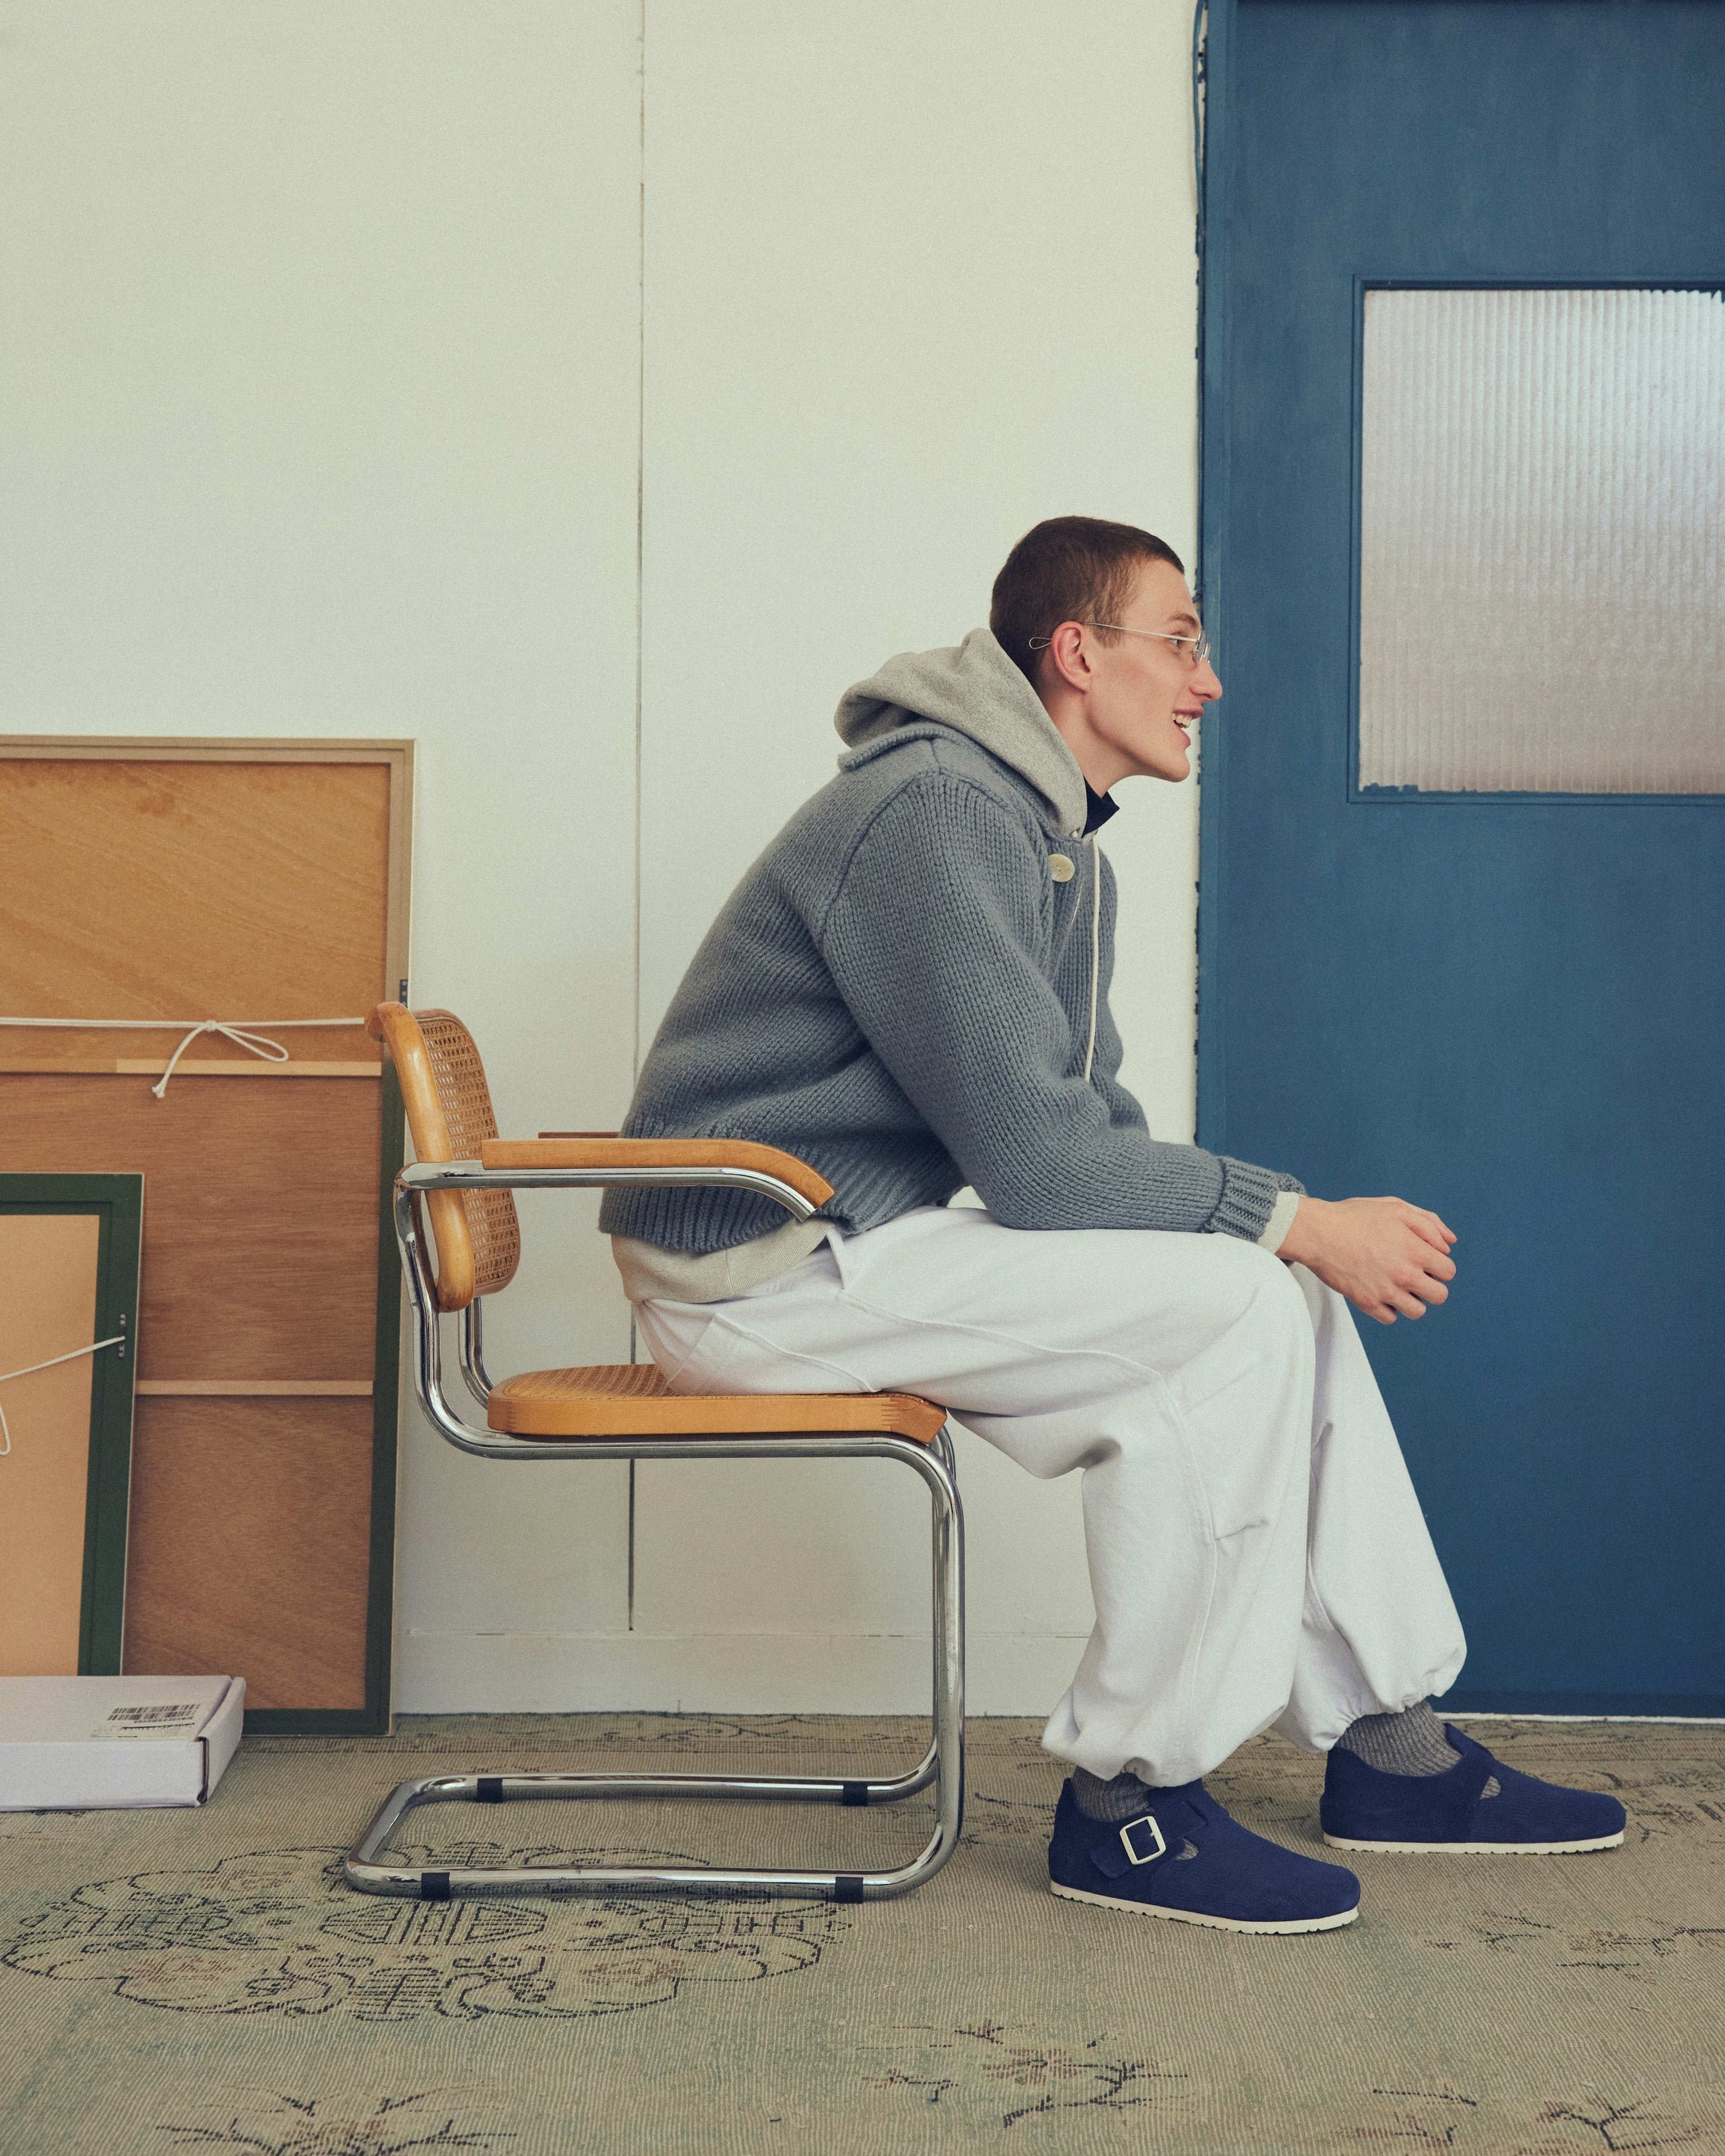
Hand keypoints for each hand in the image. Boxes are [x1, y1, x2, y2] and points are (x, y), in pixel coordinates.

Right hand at [1277, 1195, 1456, 1324]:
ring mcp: (1386, 1291)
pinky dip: (1389, 1309)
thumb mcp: (1396, 1208)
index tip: (1425, 1260)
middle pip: (1439, 1296)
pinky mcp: (1366, 1303)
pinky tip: (1380, 1292)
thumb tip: (1449, 1244)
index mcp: (1416, 1250)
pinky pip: (1390, 1319)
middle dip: (1431, 1286)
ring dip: (1412, 1300)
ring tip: (1397, 1286)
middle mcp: (1404, 1274)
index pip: (1449, 1271)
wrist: (1318, 1232)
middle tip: (1414, 1275)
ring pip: (1417, 1311)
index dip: (1439, 1265)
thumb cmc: (1355, 1217)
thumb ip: (1429, 1224)